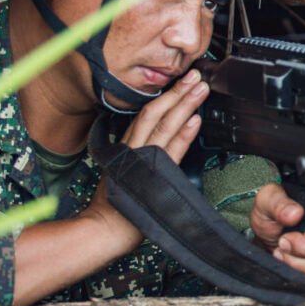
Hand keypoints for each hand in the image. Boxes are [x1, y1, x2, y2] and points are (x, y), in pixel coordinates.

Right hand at [83, 70, 207, 237]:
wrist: (104, 229)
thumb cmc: (117, 206)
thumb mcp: (126, 172)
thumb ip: (140, 156)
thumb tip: (157, 142)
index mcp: (128, 146)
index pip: (148, 115)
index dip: (166, 97)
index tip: (182, 82)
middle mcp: (134, 148)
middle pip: (156, 113)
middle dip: (177, 93)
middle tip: (196, 76)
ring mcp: (143, 160)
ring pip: (164, 126)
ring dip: (184, 106)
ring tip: (200, 90)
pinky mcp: (153, 175)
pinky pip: (170, 151)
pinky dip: (183, 135)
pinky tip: (195, 120)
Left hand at [248, 183, 304, 280]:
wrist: (271, 232)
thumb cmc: (273, 214)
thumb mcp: (268, 201)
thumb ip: (278, 203)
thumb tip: (295, 213)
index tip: (287, 239)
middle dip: (302, 254)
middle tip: (281, 246)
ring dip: (300, 266)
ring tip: (283, 254)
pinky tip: (293, 264)